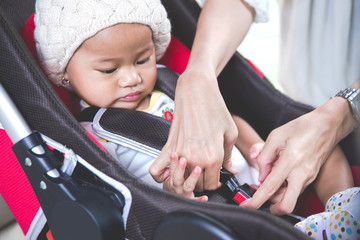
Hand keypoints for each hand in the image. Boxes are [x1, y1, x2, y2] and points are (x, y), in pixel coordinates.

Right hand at [150, 69, 237, 190]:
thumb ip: (229, 157)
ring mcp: (179, 154)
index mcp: (213, 157)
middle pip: (196, 185)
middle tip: (205, 172)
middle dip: (201, 182)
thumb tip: (231, 170)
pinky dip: (160, 175)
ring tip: (190, 170)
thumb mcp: (230, 133)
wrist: (196, 91)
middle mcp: (195, 159)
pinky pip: (156, 170)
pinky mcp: (168, 146)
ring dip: (184, 179)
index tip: (216, 176)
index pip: (212, 184)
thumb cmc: (215, 108)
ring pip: (179, 181)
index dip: (216, 182)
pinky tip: (170, 170)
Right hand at [163, 152, 207, 201]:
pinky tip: (205, 197)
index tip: (174, 153)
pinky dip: (199, 199)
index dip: (172, 161)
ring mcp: (183, 192)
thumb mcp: (171, 172)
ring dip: (192, 177)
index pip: (171, 168)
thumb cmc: (175, 183)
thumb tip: (177, 150)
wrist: (174, 197)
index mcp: (172, 177)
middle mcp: (176, 185)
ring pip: (187, 186)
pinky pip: (194, 200)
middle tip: (183, 159)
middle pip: (177, 176)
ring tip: (197, 169)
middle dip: (179, 167)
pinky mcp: (189, 199)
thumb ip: (175, 163)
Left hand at [241, 105, 346, 214]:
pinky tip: (279, 175)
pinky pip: (295, 190)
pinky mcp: (311, 177)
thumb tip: (261, 176)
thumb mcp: (275, 136)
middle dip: (271, 207)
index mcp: (290, 161)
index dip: (256, 200)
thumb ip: (264, 157)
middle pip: (286, 205)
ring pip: (290, 198)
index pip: (270, 188)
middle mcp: (301, 173)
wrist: (327, 125)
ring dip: (277, 195)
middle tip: (260, 196)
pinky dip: (285, 188)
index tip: (246, 205)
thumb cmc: (302, 127)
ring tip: (268, 179)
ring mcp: (308, 177)